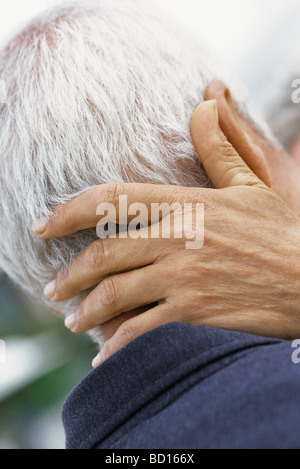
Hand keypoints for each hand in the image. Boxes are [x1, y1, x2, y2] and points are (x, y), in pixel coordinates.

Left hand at [33, 100, 299, 365]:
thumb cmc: (282, 235)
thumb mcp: (254, 185)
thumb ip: (222, 145)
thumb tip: (206, 99)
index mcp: (188, 205)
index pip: (112, 200)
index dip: (68, 213)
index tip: (42, 227)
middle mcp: (179, 239)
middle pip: (104, 255)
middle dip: (70, 276)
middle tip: (52, 290)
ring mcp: (186, 279)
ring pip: (115, 295)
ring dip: (86, 312)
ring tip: (74, 321)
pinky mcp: (195, 316)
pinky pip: (140, 333)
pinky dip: (116, 347)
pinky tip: (105, 355)